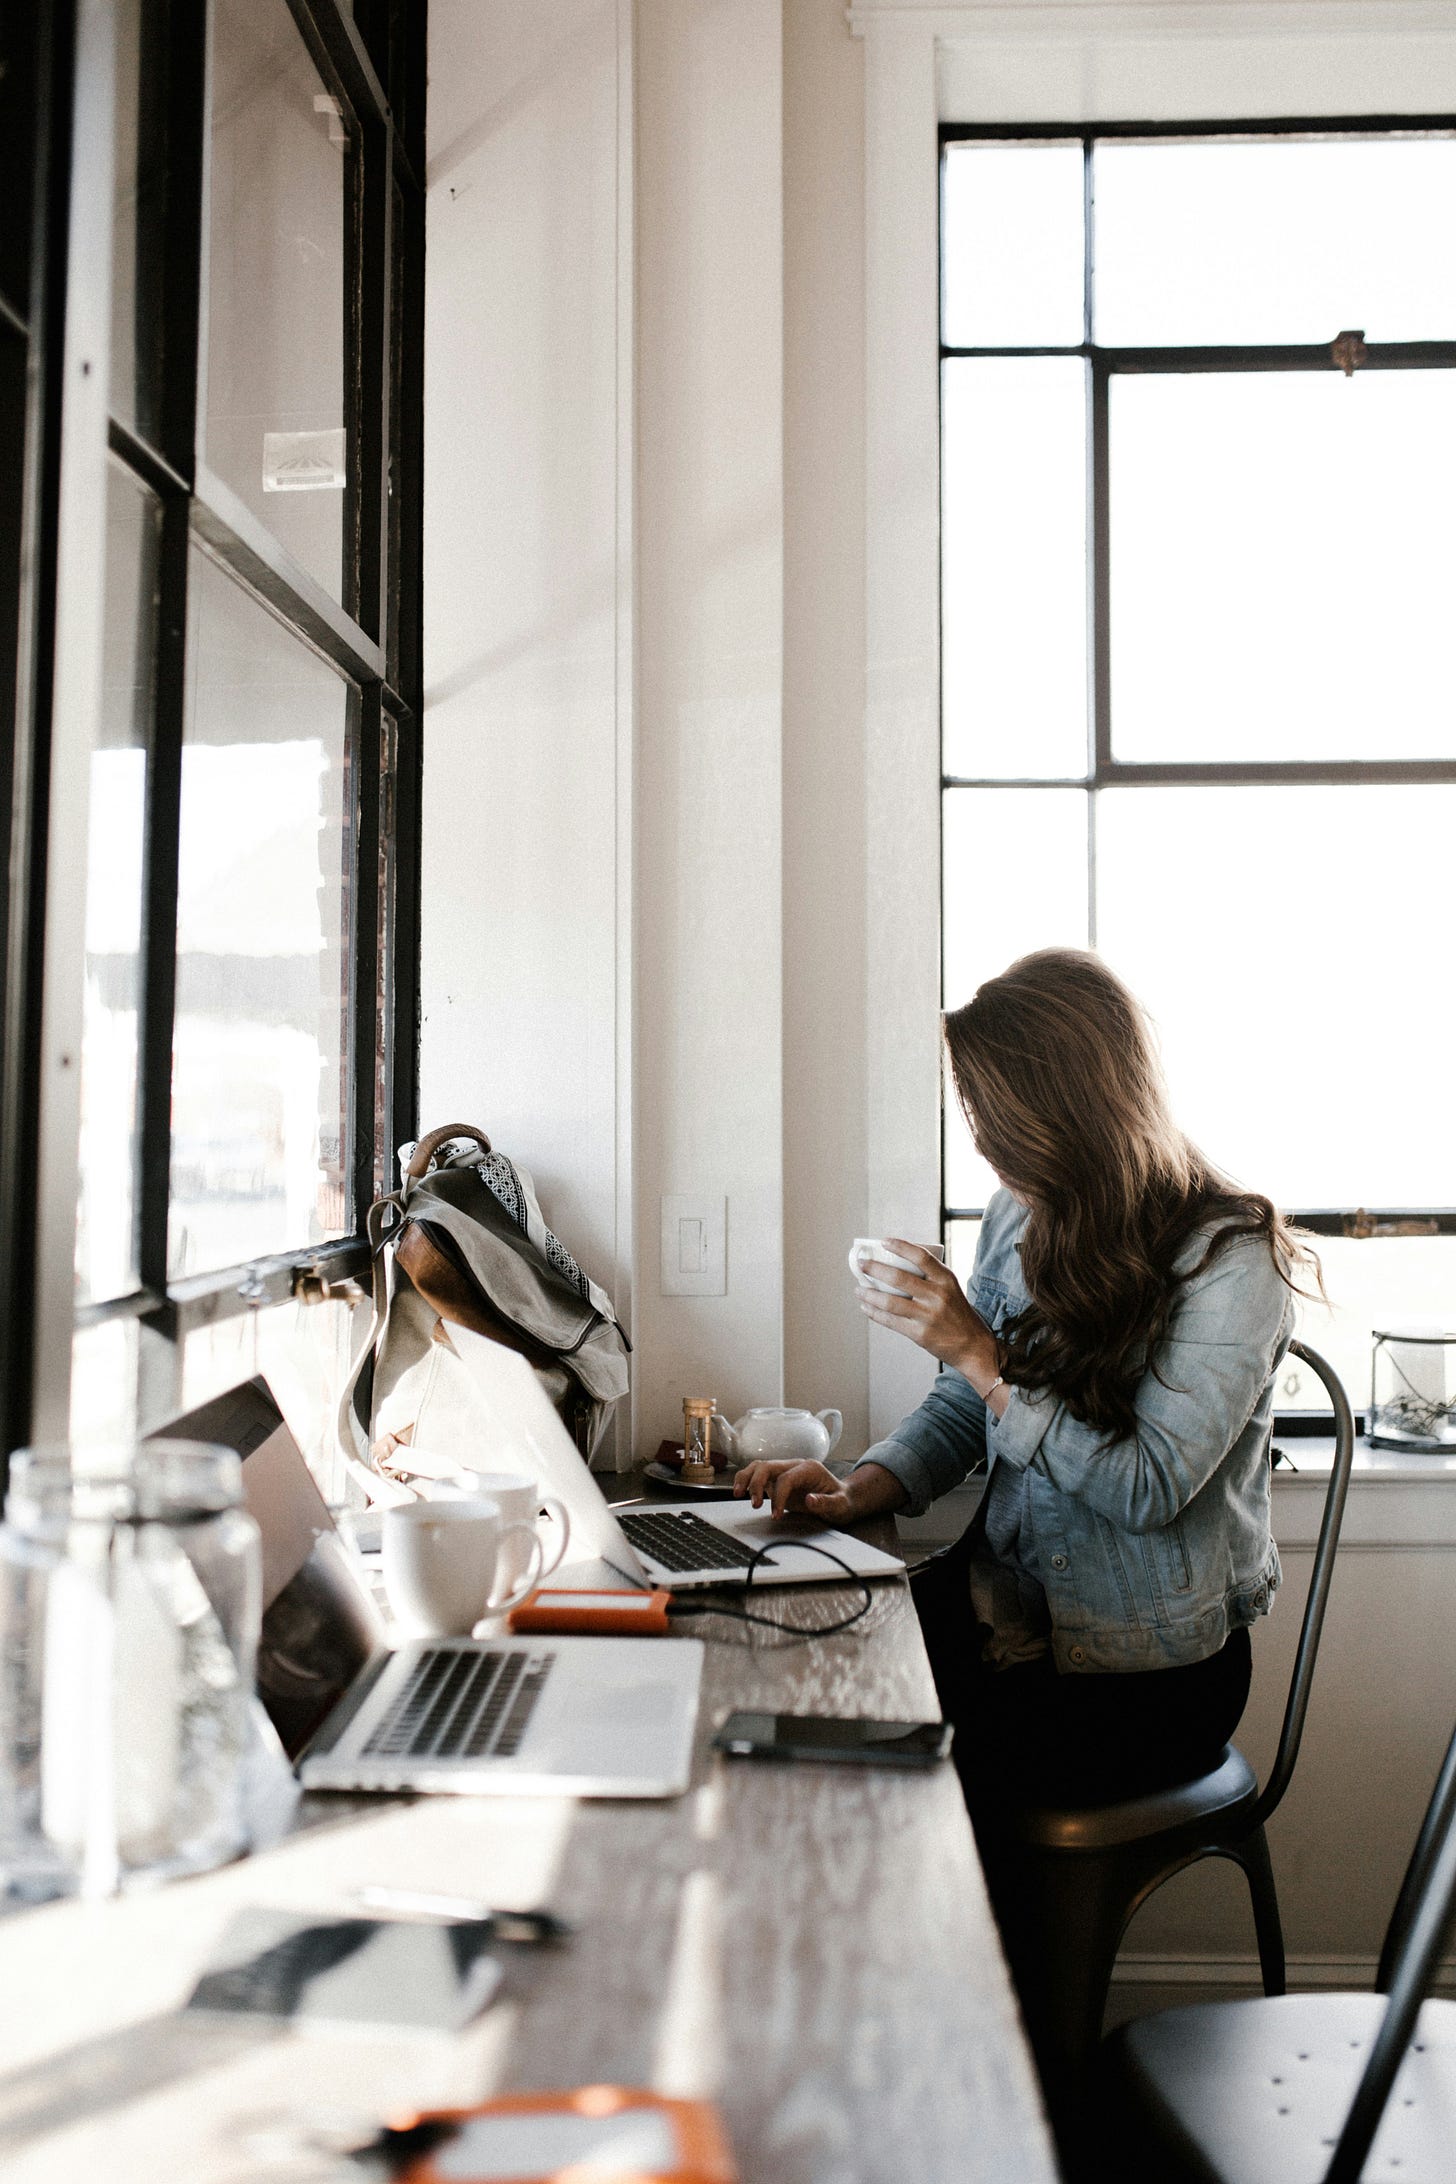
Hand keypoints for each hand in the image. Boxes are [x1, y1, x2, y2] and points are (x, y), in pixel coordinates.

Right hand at [732, 1459, 905, 1522]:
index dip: (778, 1496)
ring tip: (737, 1493)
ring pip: (759, 1467)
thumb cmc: (842, 1500)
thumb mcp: (841, 1505)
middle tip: (754, 1504)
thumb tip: (810, 1500)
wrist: (843, 1499)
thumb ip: (827, 1502)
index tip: (776, 1515)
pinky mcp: (778, 1480)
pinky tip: (741, 1492)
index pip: (786, 1478)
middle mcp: (794, 1466)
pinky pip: (758, 1475)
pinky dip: (747, 1482)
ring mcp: (785, 1471)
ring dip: (746, 1479)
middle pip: (767, 1466)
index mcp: (809, 1468)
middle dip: (756, 1484)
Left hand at [856, 1241, 999, 1389]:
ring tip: (858, 1289)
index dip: (900, 1246)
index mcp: (946, 1279)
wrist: (973, 1346)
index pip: (921, 1256)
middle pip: (899, 1278)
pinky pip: (891, 1321)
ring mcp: (928, 1315)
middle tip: (861, 1264)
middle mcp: (937, 1295)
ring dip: (869, 1294)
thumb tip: (896, 1264)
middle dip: (875, 1269)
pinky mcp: (919, 1334)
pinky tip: (866, 1307)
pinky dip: (875, 1313)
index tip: (884, 1241)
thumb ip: (930, 1277)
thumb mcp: (951, 1289)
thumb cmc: (958, 1314)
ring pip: (890, 1301)